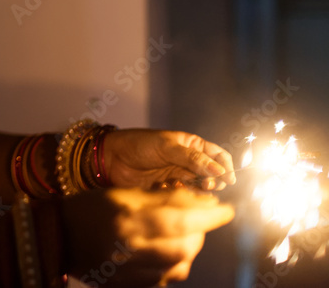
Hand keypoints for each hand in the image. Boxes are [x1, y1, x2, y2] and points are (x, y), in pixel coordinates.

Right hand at [63, 188, 234, 285]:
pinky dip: (173, 265)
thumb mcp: (123, 194)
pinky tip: (164, 252)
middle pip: (185, 245)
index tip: (226, 210)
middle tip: (202, 220)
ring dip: (189, 249)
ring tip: (183, 235)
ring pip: (179, 265)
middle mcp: (130, 248)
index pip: (180, 218)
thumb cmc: (90, 208)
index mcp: (127, 218)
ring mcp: (129, 271)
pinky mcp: (129, 286)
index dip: (209, 215)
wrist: (56, 237)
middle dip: (200, 232)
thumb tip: (204, 201)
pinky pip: (164, 279)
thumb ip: (162, 197)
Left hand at [102, 129, 235, 190]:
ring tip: (189, 187)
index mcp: (191, 145)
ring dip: (198, 190)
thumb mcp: (166, 147)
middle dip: (212, 180)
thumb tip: (219, 170)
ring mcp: (179, 175)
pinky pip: (184, 196)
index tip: (228, 178)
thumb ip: (192, 158)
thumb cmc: (138, 145)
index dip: (226, 166)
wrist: (113, 159)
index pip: (218, 155)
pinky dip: (182, 195)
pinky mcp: (169, 189)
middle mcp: (188, 161)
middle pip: (211, 174)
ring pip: (198, 187)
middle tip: (206, 184)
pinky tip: (171, 189)